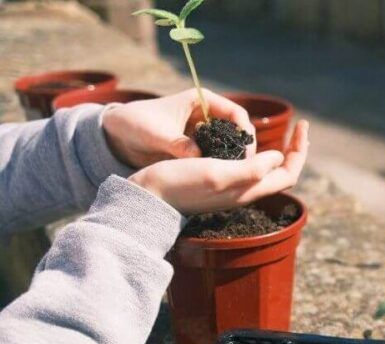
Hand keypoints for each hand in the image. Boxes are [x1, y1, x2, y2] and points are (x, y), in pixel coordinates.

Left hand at [102, 88, 255, 168]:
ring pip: (230, 147)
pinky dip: (220, 167)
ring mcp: (205, 133)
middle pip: (238, 132)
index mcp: (202, 101)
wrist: (118, 135)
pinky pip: (217, 158)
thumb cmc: (135, 124)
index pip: (237, 114)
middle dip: (244, 151)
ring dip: (233, 161)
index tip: (245, 153)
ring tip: (233, 177)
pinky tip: (219, 180)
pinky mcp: (199, 148)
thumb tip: (198, 157)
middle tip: (244, 170)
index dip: (245, 133)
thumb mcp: (156, 133)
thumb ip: (177, 144)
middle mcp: (207, 116)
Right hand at [129, 121, 308, 214]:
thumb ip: (251, 169)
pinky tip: (247, 142)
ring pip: (264, 171)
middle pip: (280, 173)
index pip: (288, 174)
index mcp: (248, 190)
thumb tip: (279, 157)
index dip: (300, 151)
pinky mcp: (215, 183)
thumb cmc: (180, 184)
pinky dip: (255, 153)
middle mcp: (243, 192)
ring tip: (281, 134)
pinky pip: (246, 168)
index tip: (301, 126)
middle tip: (300, 127)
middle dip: (293, 151)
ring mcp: (230, 189)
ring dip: (277, 151)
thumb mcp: (218, 173)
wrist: (148, 197)